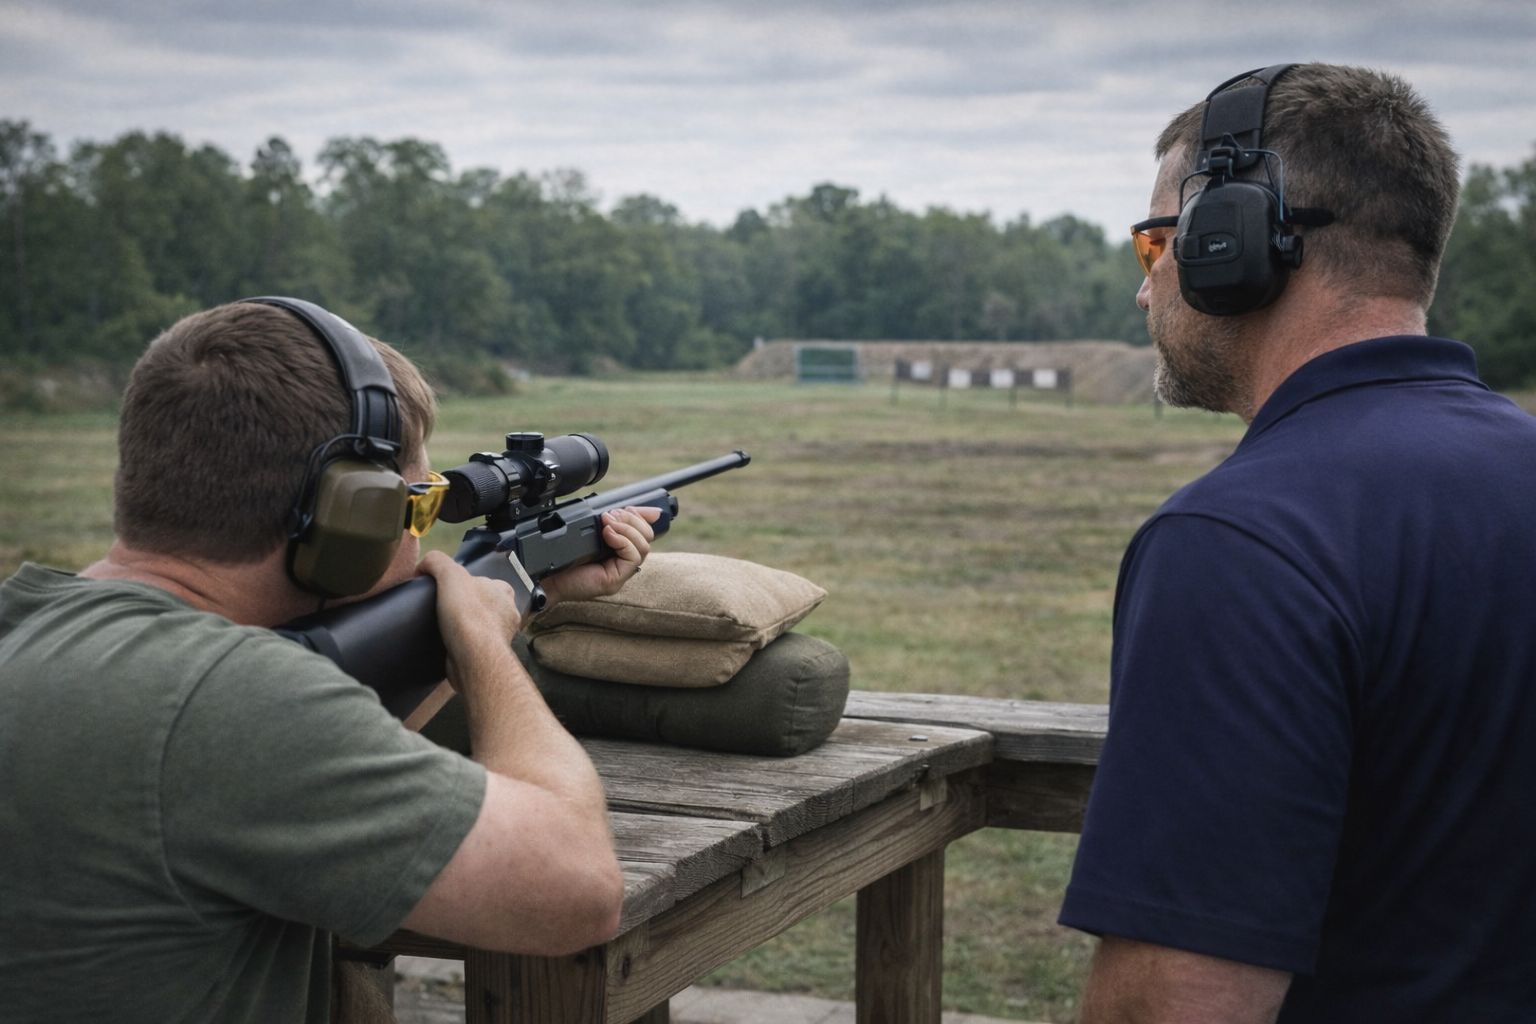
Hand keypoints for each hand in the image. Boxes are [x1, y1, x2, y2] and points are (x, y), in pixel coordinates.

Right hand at [416, 550, 522, 691]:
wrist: (474, 658)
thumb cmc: (468, 614)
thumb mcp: (450, 575)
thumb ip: (437, 562)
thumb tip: (423, 564)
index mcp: (503, 591)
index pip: (482, 581)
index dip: (463, 584)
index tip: (445, 590)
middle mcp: (506, 612)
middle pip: (480, 603)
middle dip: (464, 607)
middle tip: (442, 609)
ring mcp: (500, 636)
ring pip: (478, 625)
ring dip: (463, 627)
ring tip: (442, 627)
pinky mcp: (489, 655)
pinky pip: (474, 645)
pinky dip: (462, 645)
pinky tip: (447, 643)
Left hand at [540, 505, 660, 605]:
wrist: (546, 575)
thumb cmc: (563, 556)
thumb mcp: (589, 530)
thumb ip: (609, 520)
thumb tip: (636, 509)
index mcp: (618, 548)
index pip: (644, 530)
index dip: (642, 516)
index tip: (628, 507)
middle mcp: (622, 561)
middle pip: (647, 537)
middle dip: (632, 519)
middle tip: (611, 515)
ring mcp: (621, 572)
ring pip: (643, 547)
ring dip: (627, 529)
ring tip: (607, 523)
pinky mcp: (616, 579)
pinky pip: (633, 557)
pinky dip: (623, 541)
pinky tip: (607, 535)